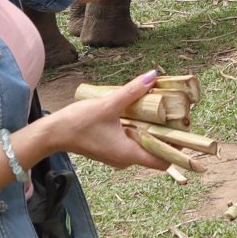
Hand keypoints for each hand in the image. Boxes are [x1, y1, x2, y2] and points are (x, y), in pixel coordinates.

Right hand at [42, 73, 168, 171]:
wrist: (52, 133)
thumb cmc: (78, 123)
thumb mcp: (108, 104)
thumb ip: (132, 91)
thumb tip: (153, 76)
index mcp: (129, 154)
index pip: (163, 161)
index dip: (177, 149)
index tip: (184, 131)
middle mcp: (126, 159)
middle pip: (155, 151)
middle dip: (166, 135)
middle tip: (174, 114)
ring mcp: (118, 155)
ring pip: (143, 145)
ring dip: (151, 130)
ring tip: (160, 111)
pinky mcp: (111, 149)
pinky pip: (132, 141)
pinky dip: (139, 130)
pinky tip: (139, 113)